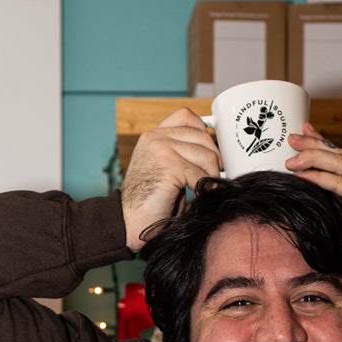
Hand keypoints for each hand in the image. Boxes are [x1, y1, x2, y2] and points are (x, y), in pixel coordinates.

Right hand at [120, 108, 220, 251]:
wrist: (127, 224)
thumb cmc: (148, 204)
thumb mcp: (164, 171)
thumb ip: (181, 156)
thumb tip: (213, 154)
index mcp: (153, 136)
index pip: (186, 117)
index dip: (203, 132)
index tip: (208, 153)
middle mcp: (155, 137)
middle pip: (202, 136)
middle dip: (214, 159)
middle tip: (213, 178)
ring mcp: (161, 148)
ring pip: (207, 155)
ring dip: (211, 176)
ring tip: (204, 191)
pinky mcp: (170, 165)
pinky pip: (201, 174)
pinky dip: (204, 190)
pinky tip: (196, 200)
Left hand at [285, 125, 341, 296]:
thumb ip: (338, 202)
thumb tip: (312, 195)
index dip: (323, 144)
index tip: (302, 135)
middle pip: (341, 154)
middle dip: (314, 145)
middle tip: (292, 138)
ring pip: (341, 164)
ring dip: (314, 159)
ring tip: (291, 159)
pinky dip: (322, 179)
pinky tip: (304, 175)